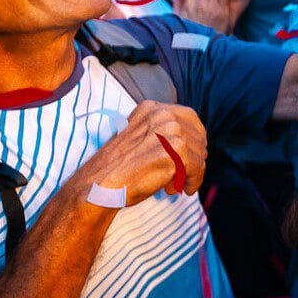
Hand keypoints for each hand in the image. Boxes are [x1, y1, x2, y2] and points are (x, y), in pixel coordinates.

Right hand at [76, 100, 207, 207]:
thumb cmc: (119, 167)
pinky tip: (180, 189)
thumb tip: (195, 144)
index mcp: (152, 108)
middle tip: (180, 175)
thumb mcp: (140, 138)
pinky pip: (197, 168)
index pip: (190, 118)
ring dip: (190, 173)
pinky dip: (192, 181)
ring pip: (199, 154)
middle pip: (198, 137)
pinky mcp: (175, 152)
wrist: (98, 184)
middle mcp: (162, 114)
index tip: (193, 155)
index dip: (195, 139)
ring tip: (174, 184)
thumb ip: (162, 133)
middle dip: (193, 159)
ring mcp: (170, 131)